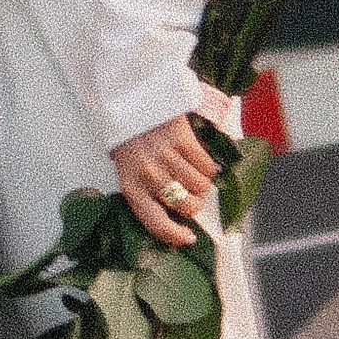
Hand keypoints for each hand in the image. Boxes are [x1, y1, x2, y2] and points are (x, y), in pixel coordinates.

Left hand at [112, 117, 217, 245]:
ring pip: (201, 187)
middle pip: (187, 206)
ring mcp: (166, 158)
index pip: (157, 224)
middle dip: (195, 203)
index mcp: (132, 188)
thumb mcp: (129, 171)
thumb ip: (147, 194)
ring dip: (204, 184)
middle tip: (191, 193)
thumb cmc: (130, 140)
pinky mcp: (182, 140)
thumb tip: (176, 217)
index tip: (189, 238)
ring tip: (194, 173)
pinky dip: (210, 166)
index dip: (176, 236)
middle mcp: (149, 176)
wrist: (131, 100)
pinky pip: (207, 166)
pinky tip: (201, 160)